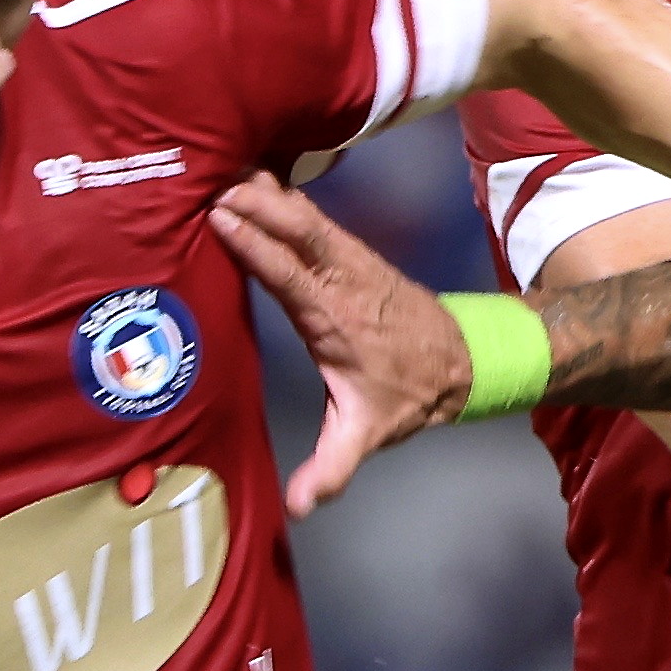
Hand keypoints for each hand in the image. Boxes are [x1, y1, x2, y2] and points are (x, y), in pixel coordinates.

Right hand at [213, 172, 471, 516]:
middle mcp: (342, 279)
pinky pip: (310, 214)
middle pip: (298, 228)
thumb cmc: (406, 395)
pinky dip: (279, 193)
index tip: (220, 218)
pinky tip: (248, 174)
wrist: (462, 361)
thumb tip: (299, 506)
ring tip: (218, 164)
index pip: (292, 275)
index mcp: (337, 318)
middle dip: (257, 202)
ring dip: (265, 190)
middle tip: (208, 178)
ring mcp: (348, 259)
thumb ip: (332, 467)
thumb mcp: (368, 434)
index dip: (258, 245)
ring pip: (305, 212)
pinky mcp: (349, 250)